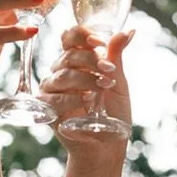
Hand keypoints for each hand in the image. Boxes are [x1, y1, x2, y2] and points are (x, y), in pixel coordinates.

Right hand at [39, 25, 131, 163]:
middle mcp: (60, 72)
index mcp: (76, 61)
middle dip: (91, 61)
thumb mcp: (119, 82)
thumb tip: (129, 32)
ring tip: (104, 86)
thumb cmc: (112, 113)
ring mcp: (52, 91)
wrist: (108, 144)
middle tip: (109, 71)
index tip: (99, 42)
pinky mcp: (48, 110)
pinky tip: (87, 100)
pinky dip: (73, 98)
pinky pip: (55, 99)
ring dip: (86, 79)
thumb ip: (116, 56)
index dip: (81, 35)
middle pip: (68, 56)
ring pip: (62, 75)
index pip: (70, 38)